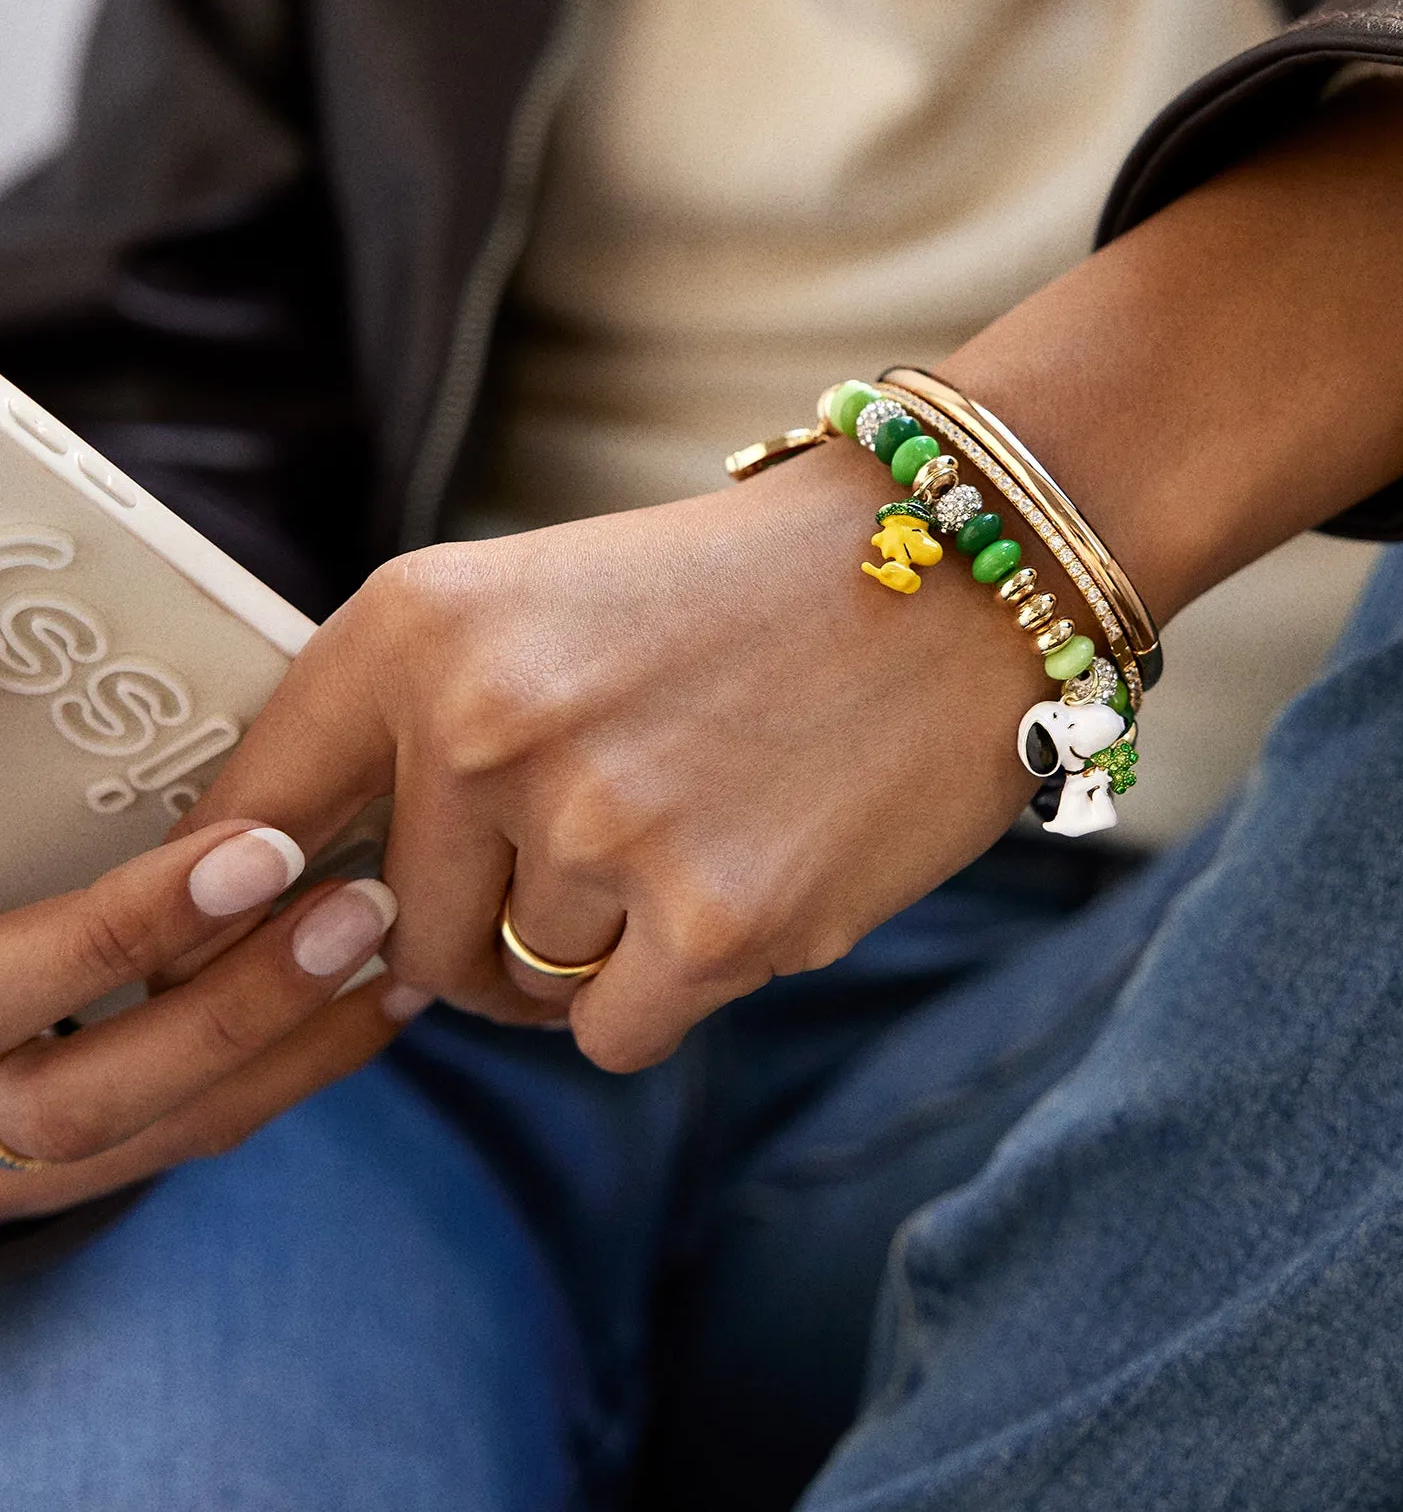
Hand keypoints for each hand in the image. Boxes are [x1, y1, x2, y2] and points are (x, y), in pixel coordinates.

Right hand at [0, 821, 419, 1219]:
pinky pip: (190, 1135)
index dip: (132, 926)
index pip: (8, 986)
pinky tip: (370, 997)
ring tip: (393, 949)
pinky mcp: (62, 1168)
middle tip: (359, 906)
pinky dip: (290, 1068)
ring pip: (158, 1135)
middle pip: (88, 1097)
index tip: (257, 847)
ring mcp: (6, 1161)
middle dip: (236, 1006)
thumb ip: (14, 794)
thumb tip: (19, 671)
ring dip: (293, 1043)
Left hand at [187, 76, 1402, 1077]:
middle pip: (410, 934)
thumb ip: (419, 731)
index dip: (252, 888)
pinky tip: (745, 878)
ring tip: (702, 823)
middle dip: (491, 923)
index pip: (253, 804)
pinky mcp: (712, 920)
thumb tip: (319, 904)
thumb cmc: (747, 591)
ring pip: (525, 986)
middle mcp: (484, 722)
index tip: (269, 925)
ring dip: (598, 946)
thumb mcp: (544, 608)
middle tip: (603, 845)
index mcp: (420, 622)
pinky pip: (614, 1031)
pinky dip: (671, 986)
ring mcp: (598, 824)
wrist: (959, 561)